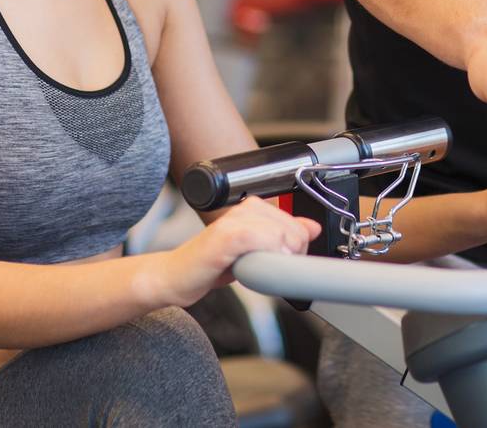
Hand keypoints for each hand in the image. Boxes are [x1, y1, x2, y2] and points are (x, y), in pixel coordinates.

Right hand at [160, 197, 320, 305]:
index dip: (298, 249)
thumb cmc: (209, 265)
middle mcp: (244, 209)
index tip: (282, 262)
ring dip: (278, 258)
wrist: (174, 277)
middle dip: (291, 256)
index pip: (298, 224)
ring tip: (257, 270)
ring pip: (279, 233)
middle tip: (269, 269)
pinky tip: (255, 267)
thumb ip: (282, 236)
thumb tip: (312, 228)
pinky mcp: (224, 236)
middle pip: (294, 230)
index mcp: (253, 209)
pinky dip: (264, 255)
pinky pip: (257, 238)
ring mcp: (233, 221)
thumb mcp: (253, 250)